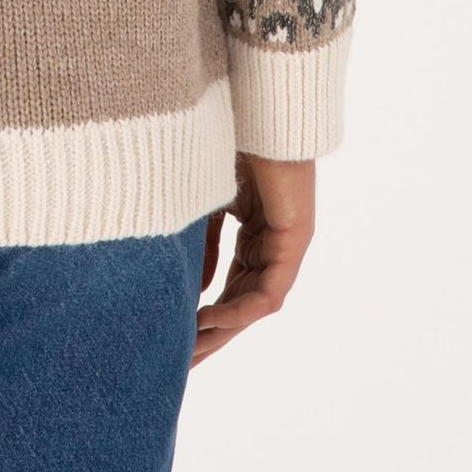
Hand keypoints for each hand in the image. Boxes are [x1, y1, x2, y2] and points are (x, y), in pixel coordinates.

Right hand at [192, 154, 314, 366]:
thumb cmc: (232, 143)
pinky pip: (269, 292)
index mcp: (254, 236)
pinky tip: (209, 320)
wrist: (257, 107)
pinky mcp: (295, 241)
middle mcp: (273, 246)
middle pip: (243, 304)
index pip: (231, 289)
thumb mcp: (207, 205)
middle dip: (212, 336)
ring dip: (223, 331)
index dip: (205, 317)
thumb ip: (203, 247)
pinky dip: (239, 310)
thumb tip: (198, 291)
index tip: (176, 340)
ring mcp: (287, 245)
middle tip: (181, 364)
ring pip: (255, 305)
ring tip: (190, 352)